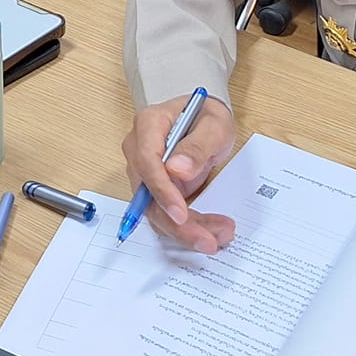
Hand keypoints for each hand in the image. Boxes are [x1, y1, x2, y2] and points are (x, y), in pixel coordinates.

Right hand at [120, 95, 237, 252]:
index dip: (162, 191)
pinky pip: (164, 214)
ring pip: (155, 211)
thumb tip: (177, 169)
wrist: (205, 122)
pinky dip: (186, 228)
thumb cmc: (207, 117)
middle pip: (147, 194)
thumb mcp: (213, 125)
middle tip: (207, 239)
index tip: (180, 213)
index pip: (147, 161)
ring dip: (184, 230)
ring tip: (216, 238)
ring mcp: (144, 172)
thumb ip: (197, 145)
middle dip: (176, 223)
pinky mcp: (154, 190)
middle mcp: (139, 149)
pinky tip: (208, 233)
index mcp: (149, 125)